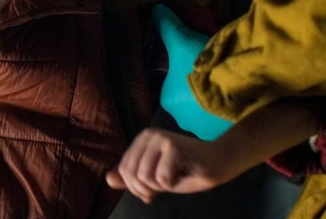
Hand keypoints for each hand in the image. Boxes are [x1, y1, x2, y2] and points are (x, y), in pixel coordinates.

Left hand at [106, 127, 231, 203]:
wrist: (217, 163)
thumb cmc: (185, 170)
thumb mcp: (153, 177)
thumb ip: (131, 178)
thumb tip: (108, 180)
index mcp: (140, 140)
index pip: (123, 170)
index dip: (136, 187)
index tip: (150, 191)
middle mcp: (148, 135)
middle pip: (132, 174)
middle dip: (147, 188)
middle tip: (165, 184)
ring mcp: (160, 138)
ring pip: (145, 177)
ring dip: (162, 186)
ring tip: (175, 176)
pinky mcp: (173, 146)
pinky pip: (162, 179)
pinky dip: (173, 184)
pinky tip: (183, 174)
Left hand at [153, 4, 230, 140]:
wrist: (236, 81)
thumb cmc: (202, 61)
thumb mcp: (182, 40)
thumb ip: (167, 27)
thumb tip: (156, 10)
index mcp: (168, 101)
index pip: (176, 90)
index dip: (190, 78)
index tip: (202, 69)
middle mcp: (182, 121)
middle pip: (191, 105)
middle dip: (201, 95)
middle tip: (216, 80)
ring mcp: (205, 132)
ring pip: (208, 116)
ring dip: (216, 106)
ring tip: (229, 91)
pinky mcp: (226, 136)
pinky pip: (225, 124)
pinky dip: (230, 116)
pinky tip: (239, 103)